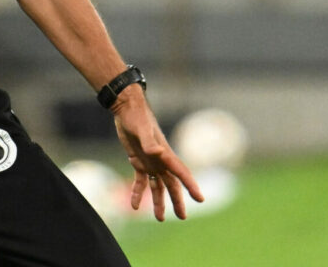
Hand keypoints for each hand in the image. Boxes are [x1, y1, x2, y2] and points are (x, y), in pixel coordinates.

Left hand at [111, 90, 203, 220]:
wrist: (126, 108)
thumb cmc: (136, 117)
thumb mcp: (141, 129)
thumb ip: (149, 142)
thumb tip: (158, 152)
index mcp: (165, 154)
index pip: (181, 173)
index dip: (191, 186)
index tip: (200, 199)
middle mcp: (160, 161)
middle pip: (172, 185)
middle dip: (177, 201)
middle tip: (182, 217)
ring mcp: (150, 162)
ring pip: (158, 186)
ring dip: (159, 202)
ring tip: (159, 219)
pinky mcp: (138, 162)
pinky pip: (140, 182)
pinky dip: (138, 193)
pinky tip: (134, 206)